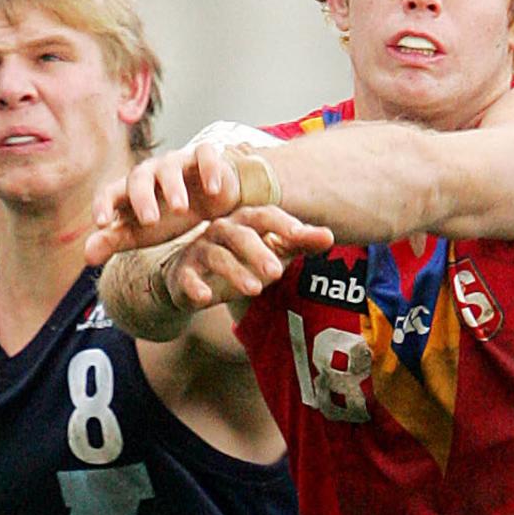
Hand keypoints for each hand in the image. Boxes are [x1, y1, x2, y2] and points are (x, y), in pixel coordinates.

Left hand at [87, 142, 241, 264]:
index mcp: (129, 190)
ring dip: (173, 187)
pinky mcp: (203, 157)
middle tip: (150, 221)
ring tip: (180, 209)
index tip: (102, 223)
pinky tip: (211, 189)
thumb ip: (114, 241)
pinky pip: (204, 156)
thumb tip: (87, 257)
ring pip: (170, 168)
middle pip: (139, 178)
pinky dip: (208, 170)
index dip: (104, 205)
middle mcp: (150, 172)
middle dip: (142, 198)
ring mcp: (177, 162)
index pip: (109, 192)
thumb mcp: (141, 233)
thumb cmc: (168, 217)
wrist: (208, 200)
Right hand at [161, 206, 333, 310]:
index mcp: (246, 221)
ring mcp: (200, 250)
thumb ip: (299, 242)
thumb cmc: (239, 259)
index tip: (300, 234)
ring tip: (255, 289)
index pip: (265, 215)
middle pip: (241, 236)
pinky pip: (188, 277)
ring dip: (235, 272)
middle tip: (277, 272)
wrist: (192, 278)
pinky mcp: (184, 272)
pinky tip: (205, 298)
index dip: (282, 223)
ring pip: (217, 257)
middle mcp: (222, 230)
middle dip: (259, 252)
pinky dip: (195, 287)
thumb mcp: (271, 250)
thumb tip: (329, 236)